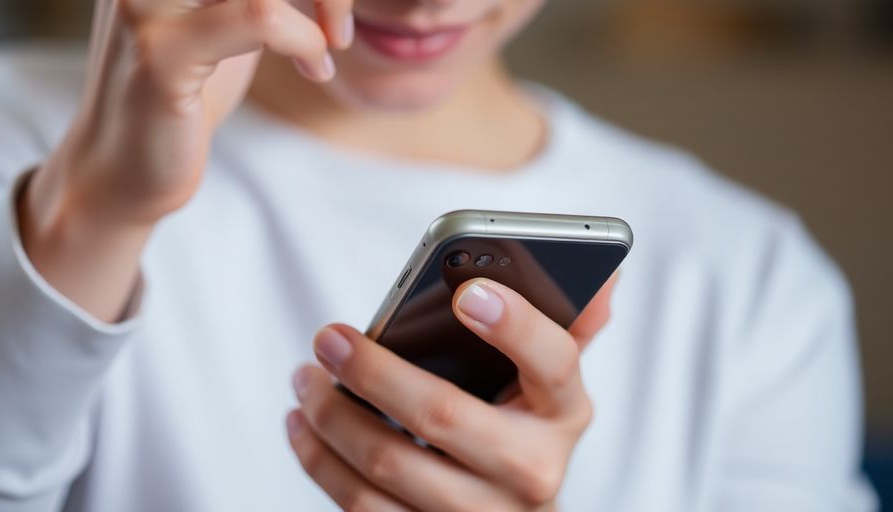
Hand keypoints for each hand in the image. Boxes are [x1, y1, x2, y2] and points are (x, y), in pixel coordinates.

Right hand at [20, 0, 353, 319]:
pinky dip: (300, 40)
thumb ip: (253, 1)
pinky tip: (315, 68)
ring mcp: (146, 6)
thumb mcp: (218, 36)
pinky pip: (256, 18)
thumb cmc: (168, 110)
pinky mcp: (159, 55)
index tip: (335, 10)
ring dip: (320, 4)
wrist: (111, 181)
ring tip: (329, 46)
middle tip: (340, 24)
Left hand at [287, 275, 616, 510]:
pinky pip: (362, 507)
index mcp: (563, 413)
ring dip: (333, 417)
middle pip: (443, 416)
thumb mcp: (548, 384)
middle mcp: (531, 471)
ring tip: (305, 377)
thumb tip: (604, 274)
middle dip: (375, 371)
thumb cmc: (520, 429)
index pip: (554, 364)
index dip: (514, 326)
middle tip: (328, 336)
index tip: (467, 291)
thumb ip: (568, 325)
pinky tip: (302, 425)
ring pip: (389, 465)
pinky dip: (321, 463)